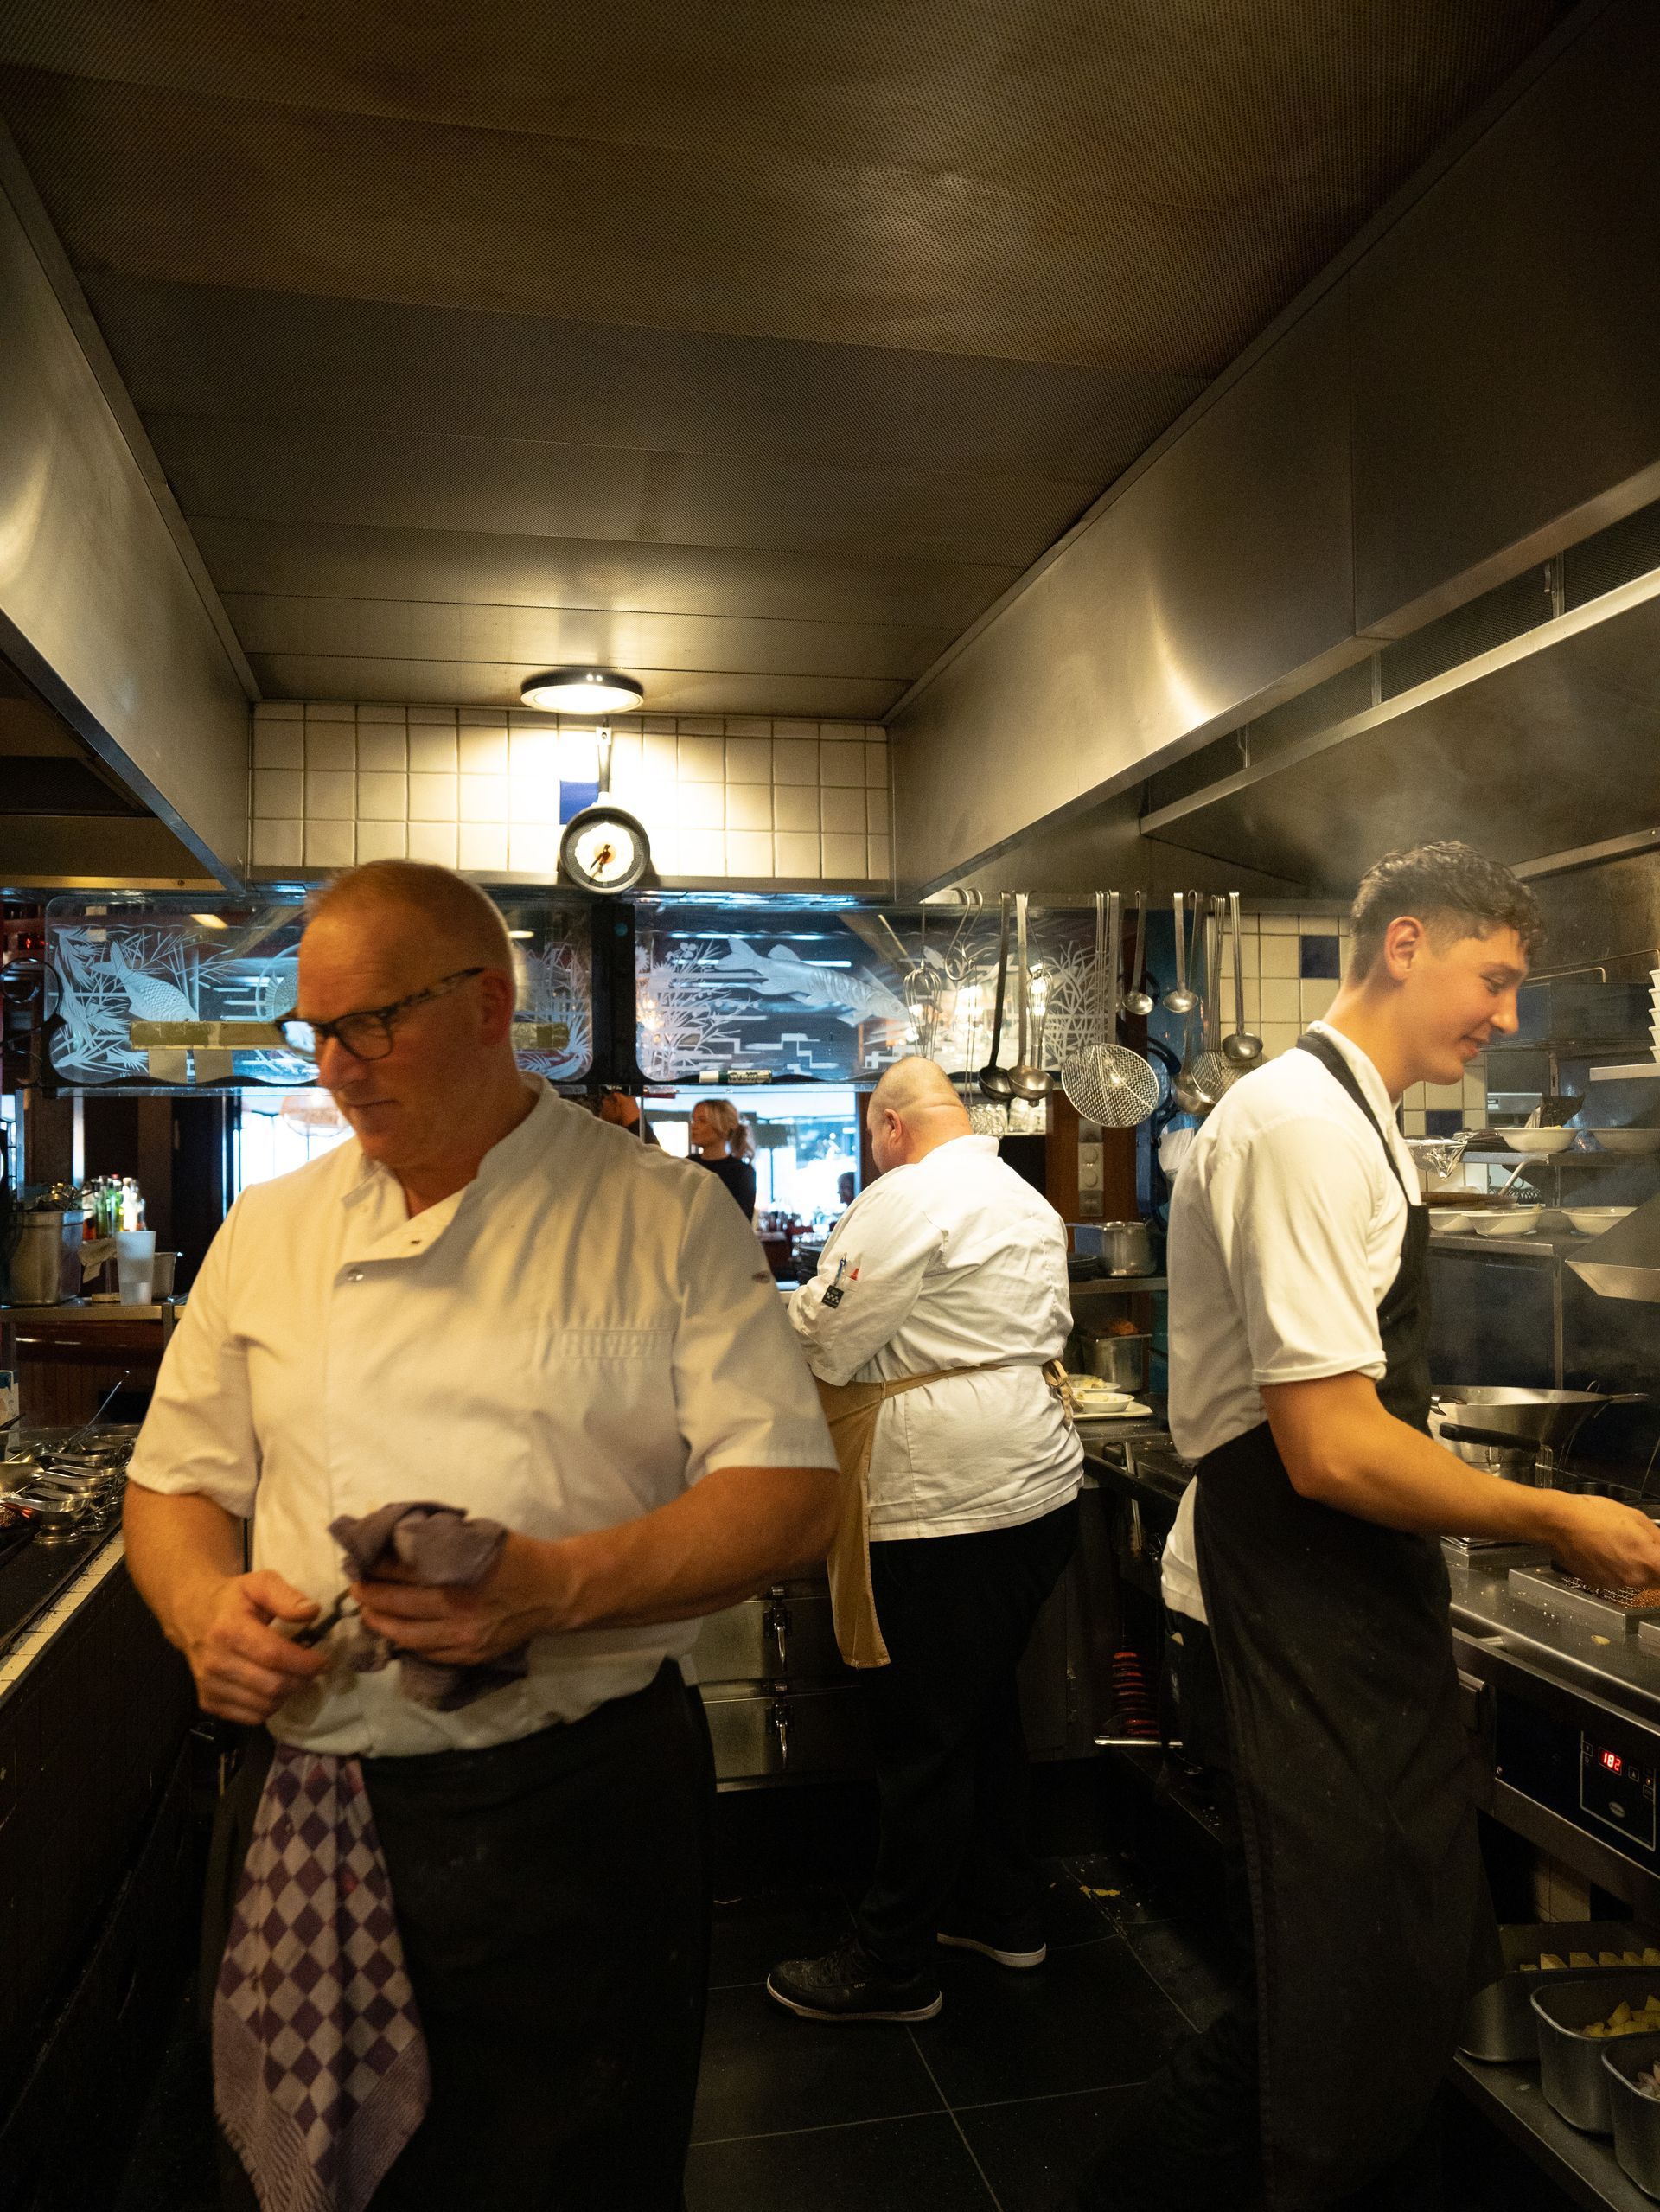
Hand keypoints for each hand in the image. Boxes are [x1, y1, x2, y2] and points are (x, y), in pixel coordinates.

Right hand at [176, 1570, 330, 1724]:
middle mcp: (215, 1662)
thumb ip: (286, 1596)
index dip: (304, 1662)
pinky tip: (273, 1688)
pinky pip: (250, 1717)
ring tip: (294, 1676)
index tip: (324, 1661)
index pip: (274, 1655)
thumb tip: (312, 1612)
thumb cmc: (233, 1599)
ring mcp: (209, 1686)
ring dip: (288, 1695)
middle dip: (301, 1680)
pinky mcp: (208, 1702)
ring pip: (263, 1706)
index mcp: (229, 1629)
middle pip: (271, 1686)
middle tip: (312, 1670)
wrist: (191, 1615)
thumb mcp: (260, 1583)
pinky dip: (269, 1707)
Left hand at [352, 1533, 567, 1665]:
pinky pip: (428, 1653)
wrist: (555, 1592)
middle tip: (356, 1586)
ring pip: (407, 1636)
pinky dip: (407, 1642)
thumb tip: (402, 1541)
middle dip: (371, 1595)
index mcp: (460, 1576)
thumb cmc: (519, 1557)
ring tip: (367, 1611)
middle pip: (398, 1606)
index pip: (404, 1571)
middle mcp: (458, 1611)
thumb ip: (443, 1544)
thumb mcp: (481, 1540)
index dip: (378, 1565)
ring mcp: (463, 1639)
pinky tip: (396, 1632)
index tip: (360, 1559)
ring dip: (381, 1622)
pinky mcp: (469, 1656)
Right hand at [1545, 1494, 1659, 1590]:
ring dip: (1631, 1567)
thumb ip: (1657, 1537)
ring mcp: (1615, 1583)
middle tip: (1638, 1547)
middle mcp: (1634, 1578)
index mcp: (1648, 1560)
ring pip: (1635, 1579)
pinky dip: (1613, 1569)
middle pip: (1655, 1580)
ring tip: (1615, 1545)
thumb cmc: (1593, 1515)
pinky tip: (1602, 1551)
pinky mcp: (1598, 1584)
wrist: (1558, 1523)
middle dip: (1651, 1565)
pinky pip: (1615, 1579)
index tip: (1657, 1555)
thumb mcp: (1635, 1516)